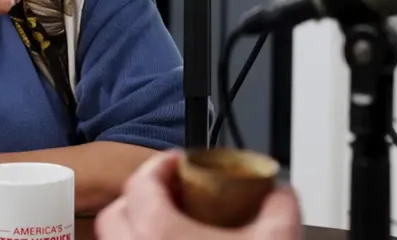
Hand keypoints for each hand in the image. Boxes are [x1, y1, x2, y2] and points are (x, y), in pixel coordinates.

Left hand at [95, 152, 301, 239]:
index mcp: (159, 233)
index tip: (178, 164)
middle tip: (169, 193)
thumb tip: (279, 193)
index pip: (141, 183)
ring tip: (168, 228)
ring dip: (135, 230)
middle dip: (139, 197)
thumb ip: (280, 208)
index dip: (160, 165)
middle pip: (116, 215)